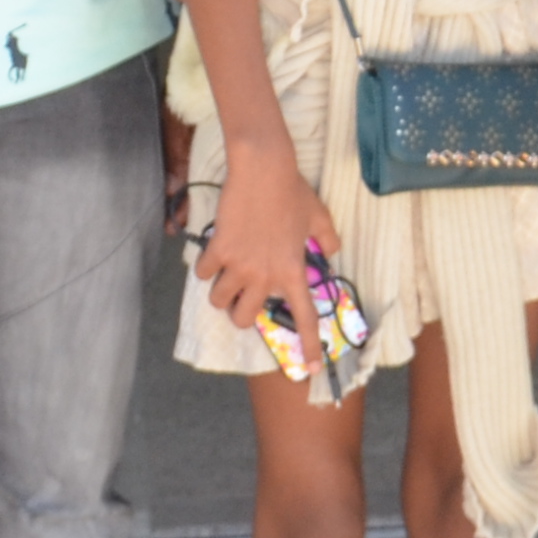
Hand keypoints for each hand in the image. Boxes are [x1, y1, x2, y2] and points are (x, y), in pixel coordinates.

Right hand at [196, 152, 340, 352]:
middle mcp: (266, 275)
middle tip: (241, 295)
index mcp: (293, 271)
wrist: (264, 169)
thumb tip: (333, 248)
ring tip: (226, 272)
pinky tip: (214, 251)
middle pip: (243, 319)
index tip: (311, 368)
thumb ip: (327, 238)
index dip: (308, 346)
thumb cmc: (292, 191)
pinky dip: (206, 266)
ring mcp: (240, 265)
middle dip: (239, 311)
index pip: (304, 316)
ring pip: (219, 301)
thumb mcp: (318, 216)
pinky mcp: (218, 250)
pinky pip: (204, 274)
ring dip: (220, 291)